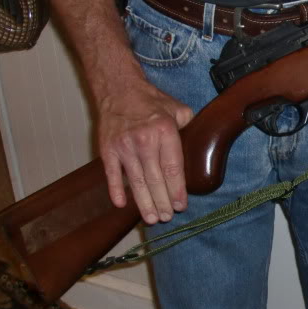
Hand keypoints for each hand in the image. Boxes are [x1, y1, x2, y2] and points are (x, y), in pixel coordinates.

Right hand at [98, 79, 193, 223]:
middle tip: (166, 217)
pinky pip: (112, 174)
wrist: (119, 90)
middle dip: (162, 201)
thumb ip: (190, 128)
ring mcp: (124, 146)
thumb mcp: (178, 110)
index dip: (177, 190)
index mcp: (165, 132)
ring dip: (144, 202)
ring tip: (151, 218)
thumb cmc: (152, 102)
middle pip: (155, 179)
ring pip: (136, 181)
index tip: (181, 205)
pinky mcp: (107, 149)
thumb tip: (199, 147)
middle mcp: (144, 140)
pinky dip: (116, 190)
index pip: (173, 168)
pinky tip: (122, 204)